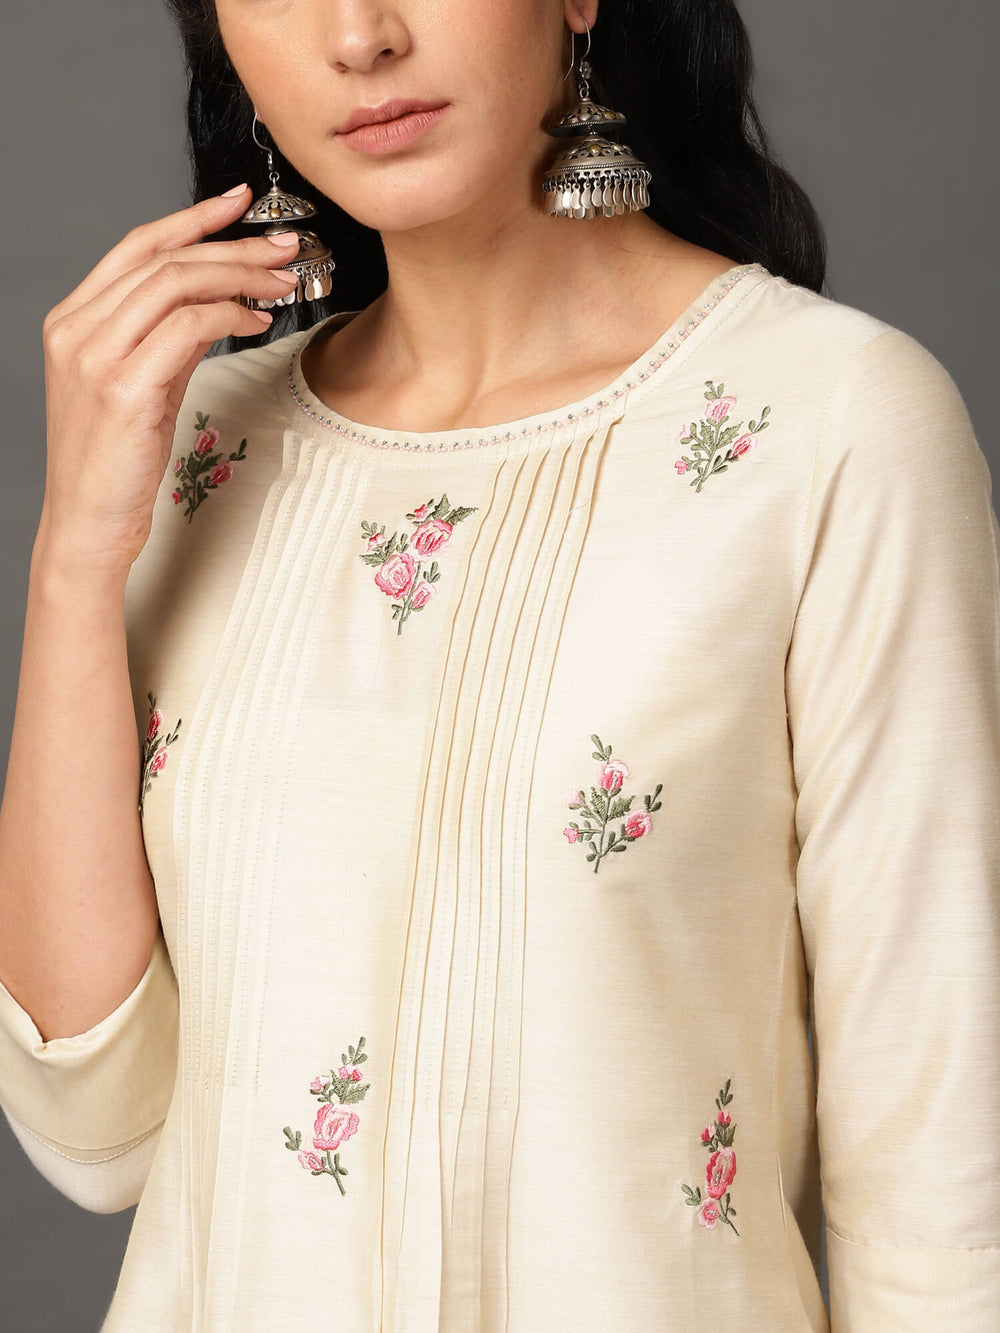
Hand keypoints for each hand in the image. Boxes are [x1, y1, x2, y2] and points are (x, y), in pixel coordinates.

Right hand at [38, 186, 301, 570]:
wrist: (88, 524)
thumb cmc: (115, 464)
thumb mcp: (143, 387)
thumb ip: (170, 341)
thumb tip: (218, 304)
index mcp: (73, 321)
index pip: (137, 247)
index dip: (191, 218)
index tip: (237, 201)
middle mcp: (76, 329)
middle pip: (164, 258)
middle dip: (233, 246)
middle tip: (284, 248)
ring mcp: (95, 356)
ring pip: (177, 283)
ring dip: (240, 276)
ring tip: (282, 283)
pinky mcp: (123, 387)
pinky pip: (189, 327)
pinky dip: (231, 316)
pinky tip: (258, 322)